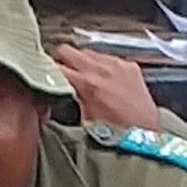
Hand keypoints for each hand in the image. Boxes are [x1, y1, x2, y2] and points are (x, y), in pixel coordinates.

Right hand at [49, 44, 167, 132]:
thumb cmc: (115, 134)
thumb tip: (50, 93)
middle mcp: (102, 69)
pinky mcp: (130, 66)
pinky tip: (103, 80)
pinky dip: (101, 65)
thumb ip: (65, 100)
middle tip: (57, 73)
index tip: (42, 77)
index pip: (54, 66)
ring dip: (81, 62)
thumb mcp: (82, 120)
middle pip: (67, 50)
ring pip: (87, 52)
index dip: (44, 71)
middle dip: (60, 60)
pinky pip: (107, 57)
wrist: (145, 136)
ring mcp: (117, 65)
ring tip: (82, 78)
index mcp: (86, 83)